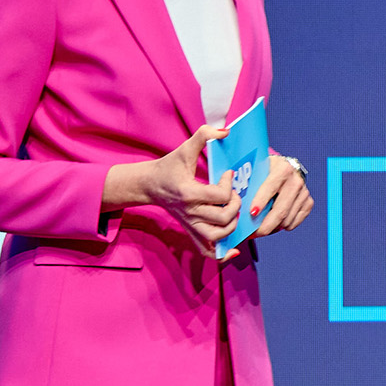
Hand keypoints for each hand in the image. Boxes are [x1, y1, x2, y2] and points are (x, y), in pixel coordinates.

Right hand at [103, 125, 239, 249]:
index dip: (229, 185)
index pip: (219, 195)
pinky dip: (222, 254)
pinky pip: (206, 251)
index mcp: (188, 193)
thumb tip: (225, 131)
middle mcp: (190, 212)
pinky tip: (234, 248)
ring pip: (218, 237)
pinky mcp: (191, 232)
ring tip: (234, 211)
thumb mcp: (184, 149)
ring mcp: (190, 225)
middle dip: (236, 205)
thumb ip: (204, 135)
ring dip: (233, 226)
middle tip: (235, 193)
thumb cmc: (169, 167)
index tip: (228, 174)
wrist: (149, 185)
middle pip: (223, 218)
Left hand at [246, 152, 315, 240]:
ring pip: (287, 220)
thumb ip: (246, 180)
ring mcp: (304, 192)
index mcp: (282, 169)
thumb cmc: (265, 171)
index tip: (251, 213)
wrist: (285, 168)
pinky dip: (283, 226)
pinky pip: (294, 222)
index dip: (261, 202)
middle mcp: (296, 180)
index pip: (270, 188)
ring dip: (273, 228)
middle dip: (266, 226)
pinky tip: (274, 221)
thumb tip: (232, 199)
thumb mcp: (256, 169)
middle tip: (254, 233)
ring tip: (260, 227)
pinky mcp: (308, 202)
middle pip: (280, 210)